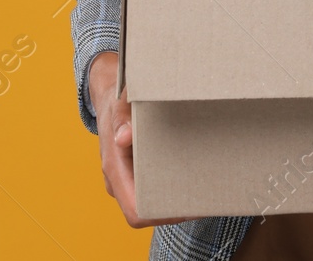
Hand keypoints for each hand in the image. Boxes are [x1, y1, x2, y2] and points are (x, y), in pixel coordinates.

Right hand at [90, 51, 201, 227]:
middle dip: (174, 207)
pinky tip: (192, 172)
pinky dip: (171, 183)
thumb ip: (121, 117)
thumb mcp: (118, 104)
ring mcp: (127, 178)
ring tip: (203, 185)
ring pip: (153, 199)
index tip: (186, 206)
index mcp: (114, 169)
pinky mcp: (136, 172)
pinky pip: (154, 186)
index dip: (160, 215)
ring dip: (175, 196)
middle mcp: (120, 180)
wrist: (109, 98)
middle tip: (203, 195)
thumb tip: (124, 138)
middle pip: (148, 210)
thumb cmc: (115, 102)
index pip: (135, 211)